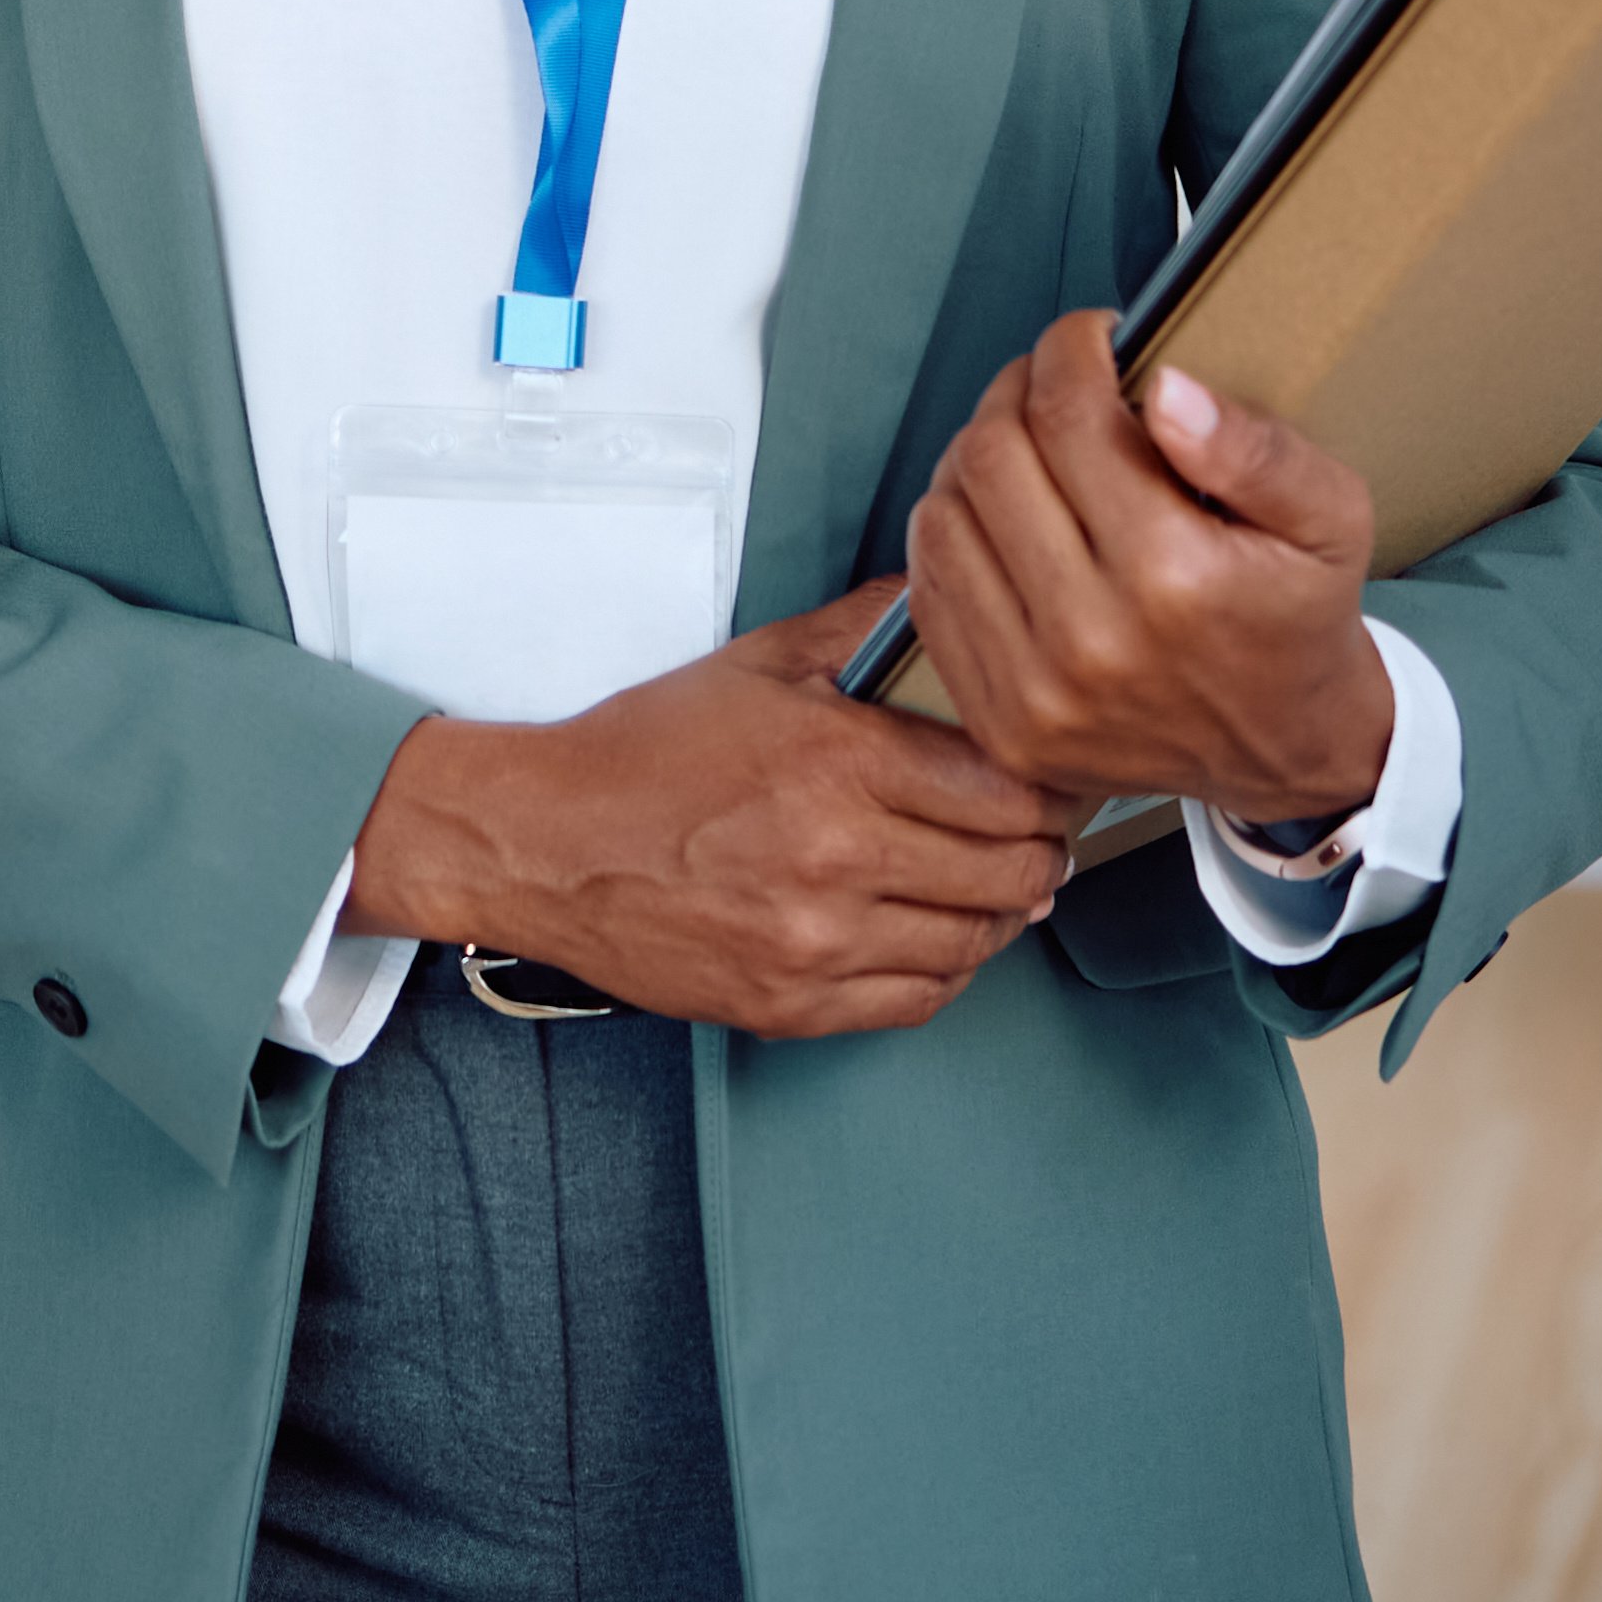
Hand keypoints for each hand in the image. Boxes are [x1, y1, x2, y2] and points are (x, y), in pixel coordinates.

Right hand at [341, 585, 1069, 1039]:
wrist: (545, 844)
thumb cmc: (646, 751)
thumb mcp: (759, 662)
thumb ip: (863, 628)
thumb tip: (947, 598)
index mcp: (839, 762)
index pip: (1006, 791)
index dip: (1049, 785)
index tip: (1055, 777)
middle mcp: (837, 860)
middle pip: (1010, 873)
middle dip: (1041, 849)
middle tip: (1044, 832)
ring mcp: (817, 943)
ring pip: (975, 942)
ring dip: (1003, 912)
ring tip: (999, 882)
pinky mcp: (793, 1003)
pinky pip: (919, 999)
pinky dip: (949, 967)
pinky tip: (941, 932)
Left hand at [905, 314, 1392, 833]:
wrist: (1282, 747)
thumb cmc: (1298, 615)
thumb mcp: (1330, 518)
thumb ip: (1256, 447)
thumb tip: (1167, 389)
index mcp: (1173, 578)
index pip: (1067, 417)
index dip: (1068, 350)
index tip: (1090, 337)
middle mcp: (1090, 640)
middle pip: (991, 456)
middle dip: (1017, 392)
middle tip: (1056, 382)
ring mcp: (1033, 690)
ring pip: (944, 513)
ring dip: (976, 455)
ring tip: (1030, 446)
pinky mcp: (998, 721)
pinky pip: (930, 587)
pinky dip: (955, 529)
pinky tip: (1004, 515)